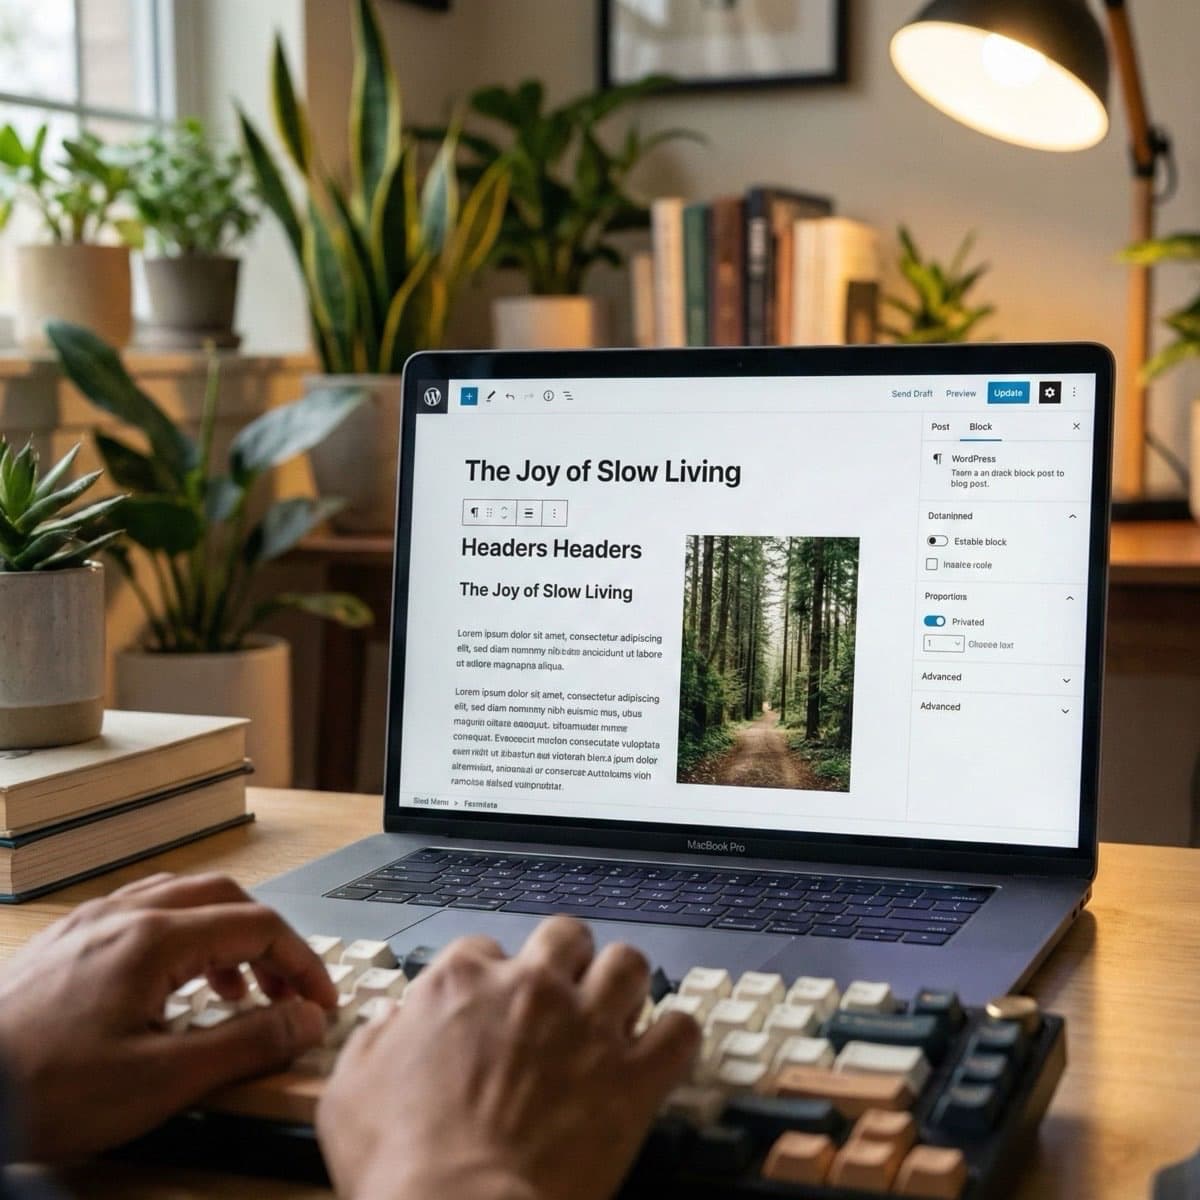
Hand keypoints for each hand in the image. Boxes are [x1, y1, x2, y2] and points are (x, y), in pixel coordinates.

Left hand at [0, 872, 336, 1158]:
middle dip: (269, 942)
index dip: (302, 964)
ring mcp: (91, 922)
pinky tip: (171, 982)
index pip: (260, 927)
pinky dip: (181, 936)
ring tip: (234, 989)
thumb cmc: (44, 1089)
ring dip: (225, 934)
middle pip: (226, 898)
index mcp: (154, 939)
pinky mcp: (66, 941)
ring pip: (182, 898)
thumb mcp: (161, 1080)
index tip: (320, 1004)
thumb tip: (305, 1020)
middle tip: (286, 991)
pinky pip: (142, 912)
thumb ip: (246, 1044)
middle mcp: (125, 914)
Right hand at [317, 917, 699, 1199]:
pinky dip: (677, 1037)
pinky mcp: (631, 1076)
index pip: (482, 948)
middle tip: (563, 990)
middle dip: (566, 957)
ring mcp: (587, 1027)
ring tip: (617, 1009)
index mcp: (462, 984)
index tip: (489, 1004)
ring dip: (624, 984)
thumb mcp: (351, 1090)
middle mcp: (530, 989)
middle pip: (566, 935)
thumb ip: (375, 1040)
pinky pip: (681, 1031)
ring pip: (629, 964)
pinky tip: (663, 1050)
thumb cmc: (401, 1163)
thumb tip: (392, 1022)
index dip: (488, 976)